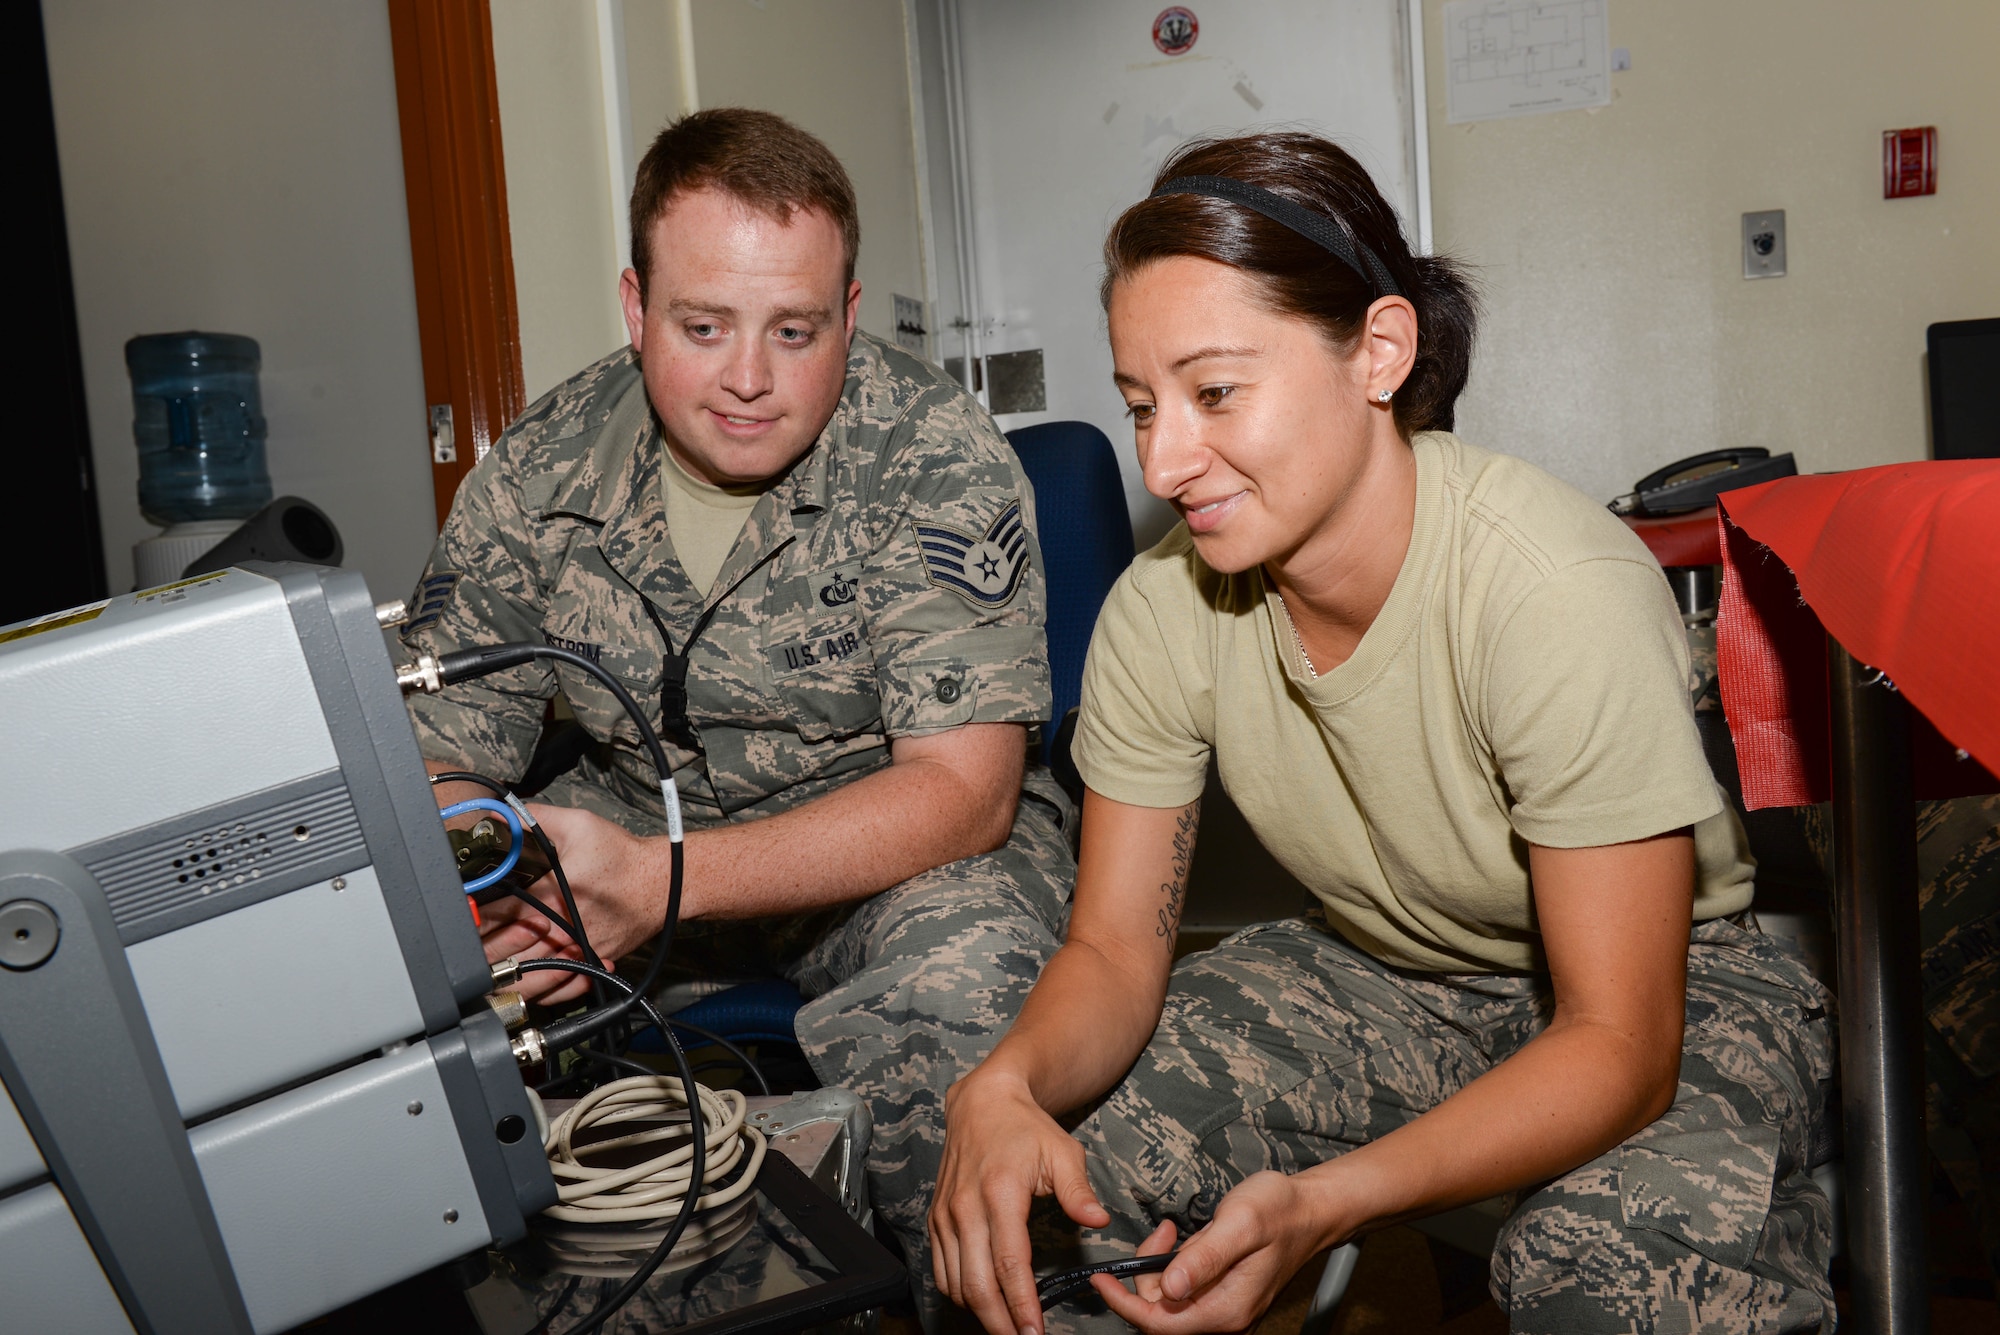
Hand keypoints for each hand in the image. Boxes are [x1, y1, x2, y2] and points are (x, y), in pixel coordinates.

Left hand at [478, 804, 665, 1003]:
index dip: (469, 917)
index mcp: (548, 895)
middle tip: (459, 952)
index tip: (453, 919)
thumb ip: (535, 819)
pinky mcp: (590, 963)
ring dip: (502, 977)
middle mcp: (559, 928)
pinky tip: (523, 986)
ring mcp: (575, 951)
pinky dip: (539, 990)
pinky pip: (559, 987)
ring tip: (483, 974)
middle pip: (504, 952)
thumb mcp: (579, 825)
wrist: (664, 883)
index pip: (494, 913)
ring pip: (528, 976)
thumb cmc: (623, 857)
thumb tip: (499, 815)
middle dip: (478, 952)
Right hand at [931, 1068, 1110, 1334]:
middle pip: (977, 1284)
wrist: (982, 1103)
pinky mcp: (935, 1219)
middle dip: (1000, 1322)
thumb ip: (1079, 1191)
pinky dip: (959, 1292)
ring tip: (1007, 1325)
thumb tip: (1098, 1220)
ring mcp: (946, 1215)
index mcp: (1000, 1194)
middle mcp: (966, 1208)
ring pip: (955, 1283)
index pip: (1010, 1264)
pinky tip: (982, 1300)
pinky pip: (941, 1270)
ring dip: (979, 1311)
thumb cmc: (1025, 1128)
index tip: (1036, 1331)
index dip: (1022, 1305)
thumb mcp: (1062, 1152)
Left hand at [1089, 1170, 1335, 1333]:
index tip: (1100, 1280)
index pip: (1160, 1325)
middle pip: (1161, 1314)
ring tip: (1178, 1233)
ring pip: (1170, 1301)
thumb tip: (1171, 1289)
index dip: (1124, 1303)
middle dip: (1150, 1272)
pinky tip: (1189, 1241)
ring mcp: (1225, 1310)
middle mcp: (1226, 1318)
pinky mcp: (1223, 1297)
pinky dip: (1176, 1265)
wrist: (1310, 1209)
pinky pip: (1184, 1291)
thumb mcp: (1239, 1224)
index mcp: (1227, 1310)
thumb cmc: (1279, 1211)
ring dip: (1162, 1266)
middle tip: (1165, 1233)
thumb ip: (1204, 1258)